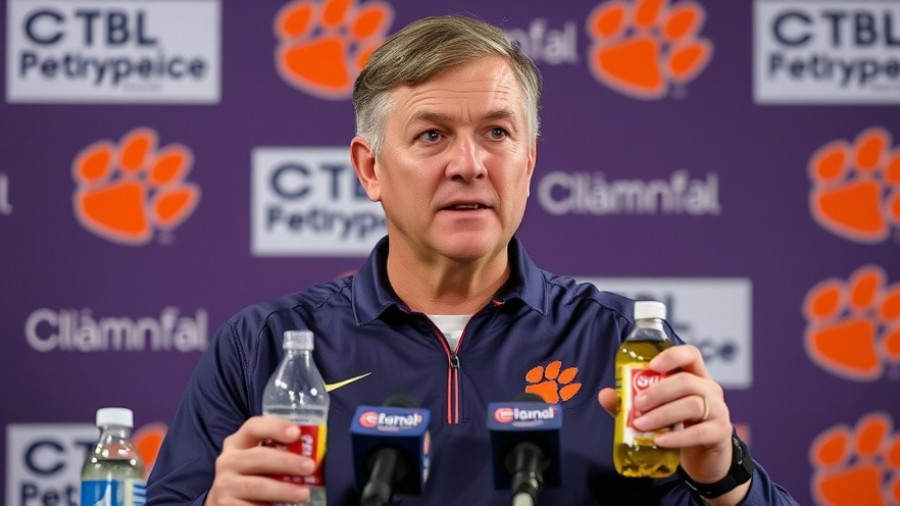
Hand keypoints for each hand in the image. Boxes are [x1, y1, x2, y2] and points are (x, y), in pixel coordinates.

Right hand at [205, 416, 316, 505]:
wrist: (226, 503)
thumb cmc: (252, 476)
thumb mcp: (259, 460)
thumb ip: (279, 452)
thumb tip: (314, 453)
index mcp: (237, 443)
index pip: (254, 427)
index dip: (275, 427)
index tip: (296, 433)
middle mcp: (228, 462)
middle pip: (259, 457)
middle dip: (287, 462)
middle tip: (309, 467)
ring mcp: (225, 486)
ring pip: (257, 486)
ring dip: (283, 490)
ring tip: (304, 493)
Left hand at [598, 344, 749, 504]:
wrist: (704, 459)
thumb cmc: (679, 427)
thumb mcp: (656, 412)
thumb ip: (630, 403)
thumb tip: (605, 394)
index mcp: (695, 377)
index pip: (691, 354)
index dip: (672, 356)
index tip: (652, 365)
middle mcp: (709, 389)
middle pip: (687, 381)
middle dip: (659, 391)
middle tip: (637, 404)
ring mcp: (718, 411)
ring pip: (693, 405)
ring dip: (663, 414)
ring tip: (641, 424)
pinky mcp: (720, 433)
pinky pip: (698, 433)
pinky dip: (676, 436)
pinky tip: (659, 440)